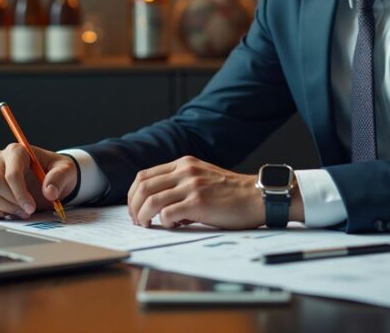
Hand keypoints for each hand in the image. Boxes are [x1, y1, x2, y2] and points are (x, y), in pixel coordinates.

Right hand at [0, 144, 76, 219]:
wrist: (51, 178)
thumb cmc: (56, 170)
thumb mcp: (66, 170)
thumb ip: (59, 178)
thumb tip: (49, 192)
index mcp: (17, 151)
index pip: (11, 173)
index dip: (20, 193)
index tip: (31, 207)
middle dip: (11, 200)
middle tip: (28, 211)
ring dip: (4, 207)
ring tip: (23, 212)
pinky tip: (11, 214)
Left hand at [127, 156, 264, 229]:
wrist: (256, 197)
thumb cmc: (231, 193)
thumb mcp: (202, 176)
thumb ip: (181, 182)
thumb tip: (156, 205)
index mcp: (183, 163)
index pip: (144, 175)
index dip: (133, 194)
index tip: (134, 208)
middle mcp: (185, 171)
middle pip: (143, 187)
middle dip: (133, 206)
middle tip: (136, 221)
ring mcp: (191, 186)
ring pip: (151, 201)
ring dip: (143, 216)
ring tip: (146, 225)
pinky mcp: (198, 202)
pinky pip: (167, 214)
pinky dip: (164, 223)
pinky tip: (174, 226)